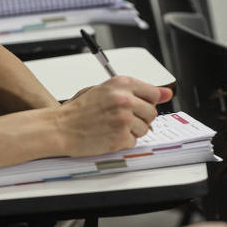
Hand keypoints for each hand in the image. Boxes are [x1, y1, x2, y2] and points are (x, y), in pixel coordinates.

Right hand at [55, 76, 172, 156]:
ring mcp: (124, 119)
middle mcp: (125, 99)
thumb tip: (166, 93)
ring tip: (112, 128)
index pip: (153, 93)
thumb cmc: (78, 110)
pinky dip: (123, 142)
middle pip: (151, 113)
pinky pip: (133, 142)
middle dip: (140, 118)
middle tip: (120, 120)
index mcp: (122, 84)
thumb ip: (135, 90)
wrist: (60, 127)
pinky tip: (108, 136)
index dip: (148, 102)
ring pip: (144, 129)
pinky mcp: (120, 136)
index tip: (144, 107)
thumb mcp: (104, 90)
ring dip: (132, 131)